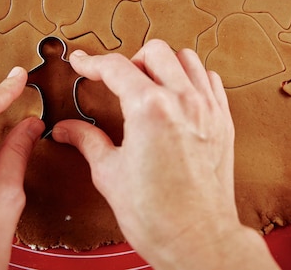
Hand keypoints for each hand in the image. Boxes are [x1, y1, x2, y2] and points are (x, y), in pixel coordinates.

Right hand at [53, 40, 279, 269]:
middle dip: (130, 60)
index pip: (116, 68)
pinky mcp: (223, 121)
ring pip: (187, 59)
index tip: (83, 63)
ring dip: (164, 64)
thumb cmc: (157, 214)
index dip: (93, 62)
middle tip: (118, 82)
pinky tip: (179, 95)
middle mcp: (183, 101)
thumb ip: (88, 141)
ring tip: (149, 85)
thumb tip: (67, 129)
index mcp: (150, 109)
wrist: (197, 238)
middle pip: (155, 51)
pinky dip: (192, 78)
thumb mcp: (110, 174)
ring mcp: (208, 109)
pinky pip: (210, 80)